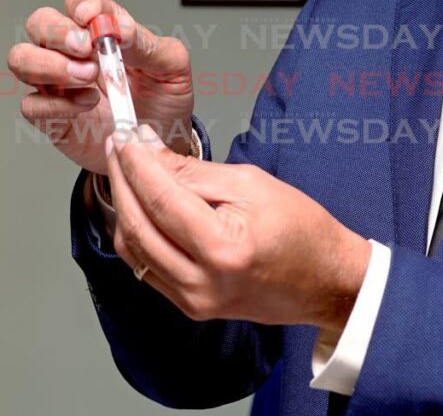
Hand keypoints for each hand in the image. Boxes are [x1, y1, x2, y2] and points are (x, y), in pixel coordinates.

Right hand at [8, 0, 193, 173]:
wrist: (163, 140)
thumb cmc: (165, 97)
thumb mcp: (172, 66)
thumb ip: (148, 44)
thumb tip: (121, 29)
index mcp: (103, 30)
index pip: (79, 2)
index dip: (80, 4)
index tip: (90, 17)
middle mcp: (72, 51)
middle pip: (39, 22)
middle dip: (57, 32)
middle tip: (85, 49)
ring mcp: (58, 82)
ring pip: (21, 58)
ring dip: (50, 65)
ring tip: (88, 78)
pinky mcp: (51, 115)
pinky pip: (30, 104)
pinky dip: (55, 104)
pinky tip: (86, 105)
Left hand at [105, 125, 371, 331]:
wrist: (326, 280)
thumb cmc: (301, 228)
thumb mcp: (251, 184)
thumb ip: (195, 172)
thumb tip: (151, 151)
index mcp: (222, 248)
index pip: (161, 200)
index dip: (136, 164)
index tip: (124, 137)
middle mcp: (201, 282)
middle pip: (138, 226)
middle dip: (122, 181)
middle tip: (117, 147)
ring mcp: (193, 300)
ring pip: (134, 250)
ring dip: (124, 207)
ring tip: (126, 171)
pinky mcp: (190, 306)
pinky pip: (147, 267)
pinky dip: (136, 233)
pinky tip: (139, 205)